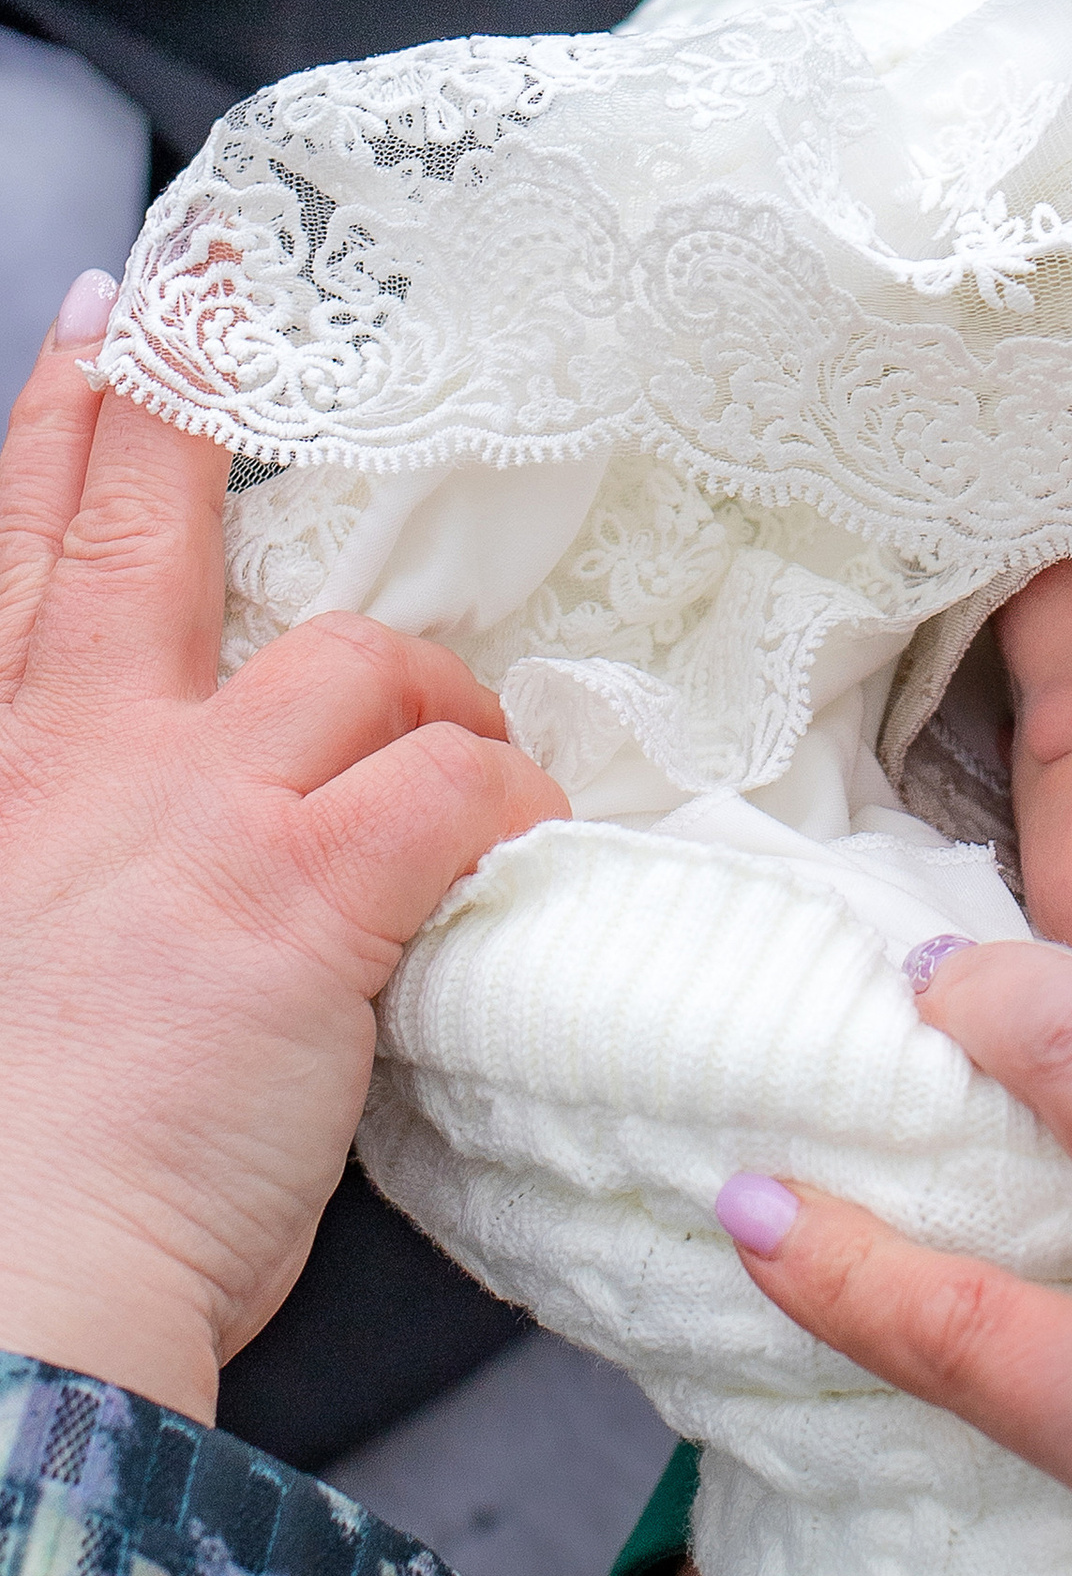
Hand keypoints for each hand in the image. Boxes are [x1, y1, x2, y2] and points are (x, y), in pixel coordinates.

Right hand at [0, 285, 565, 1421]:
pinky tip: (517, 852)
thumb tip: (204, 884)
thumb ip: (109, 879)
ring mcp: (196, 810)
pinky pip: (454, 786)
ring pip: (363, 666)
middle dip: (180, 398)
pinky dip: (504, 809)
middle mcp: (81, 758)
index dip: (67, 427)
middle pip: (144, 534)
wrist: (5, 1279)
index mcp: (7, 776)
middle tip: (216, 296)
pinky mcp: (307, 889)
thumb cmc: (19, 1167)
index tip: (99, 324)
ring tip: (469, 785)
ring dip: (437, 712)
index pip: (29, 562)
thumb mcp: (28, 966)